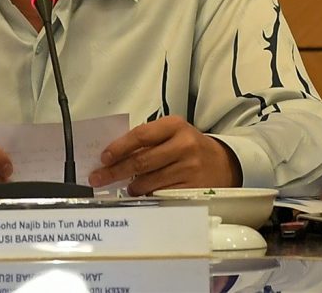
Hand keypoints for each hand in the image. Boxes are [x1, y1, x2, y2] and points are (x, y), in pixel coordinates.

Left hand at [88, 117, 240, 194]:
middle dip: (115, 171)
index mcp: (175, 126)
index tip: (104, 157)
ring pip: (149, 180)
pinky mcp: (192, 188)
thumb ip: (148, 140)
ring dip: (132, 186)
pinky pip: (161, 194)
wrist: (223, 163)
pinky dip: (148, 195)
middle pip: (142, 161)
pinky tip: (143, 194)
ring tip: (127, 187)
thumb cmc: (190, 147)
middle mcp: (183, 145)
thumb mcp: (173, 134)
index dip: (119, 147)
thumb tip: (114, 154)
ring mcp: (189, 168)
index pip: (140, 135)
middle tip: (98, 177)